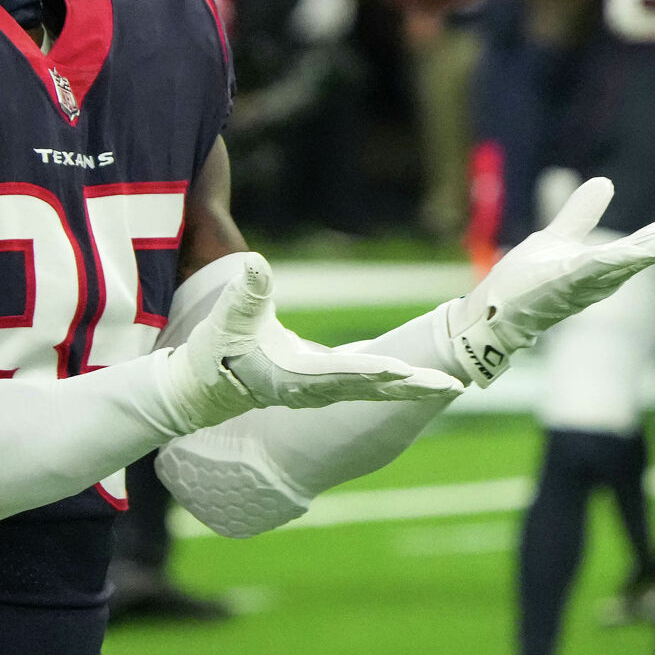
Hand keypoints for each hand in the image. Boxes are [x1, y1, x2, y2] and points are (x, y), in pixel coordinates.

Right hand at [166, 253, 462, 428]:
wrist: (201, 389)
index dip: (376, 370)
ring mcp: (320, 390)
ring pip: (373, 389)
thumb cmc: (214, 353)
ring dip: (410, 387)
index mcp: (296, 377)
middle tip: (453, 387)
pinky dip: (390, 381)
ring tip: (447, 385)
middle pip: (373, 388)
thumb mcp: (227, 318)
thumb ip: (245, 293)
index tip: (406, 371)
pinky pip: (364, 383)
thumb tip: (257, 264)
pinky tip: (409, 378)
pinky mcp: (320, 384)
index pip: (345, 372)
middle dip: (413, 387)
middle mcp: (315, 389)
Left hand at [447, 177, 654, 383]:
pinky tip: (647, 246)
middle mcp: (609, 275)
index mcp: (610, 262)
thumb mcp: (559, 237)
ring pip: (639, 256)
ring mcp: (592, 280)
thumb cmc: (525, 282)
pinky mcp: (570, 281)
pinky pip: (603, 265)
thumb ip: (580, 213)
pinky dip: (626, 256)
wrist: (494, 312)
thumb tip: (605, 181)